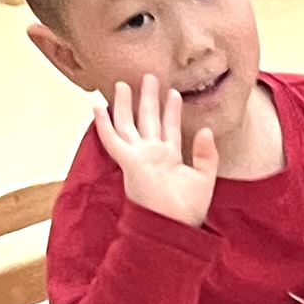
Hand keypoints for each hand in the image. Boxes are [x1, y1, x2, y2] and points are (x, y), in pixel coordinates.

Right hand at [94, 74, 220, 228]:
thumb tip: (206, 129)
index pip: (170, 128)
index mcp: (170, 158)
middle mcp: (152, 154)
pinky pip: (112, 139)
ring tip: (124, 83)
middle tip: (149, 76)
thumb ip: (207, 154)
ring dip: (126, 104)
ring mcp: (138, 157)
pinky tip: (97, 107)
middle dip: (148, 98)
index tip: (173, 92)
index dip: (171, 110)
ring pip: (129, 124)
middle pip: (148, 119)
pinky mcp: (128, 162)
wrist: (173, 226)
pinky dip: (103, 124)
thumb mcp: (205, 178)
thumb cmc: (188, 211)